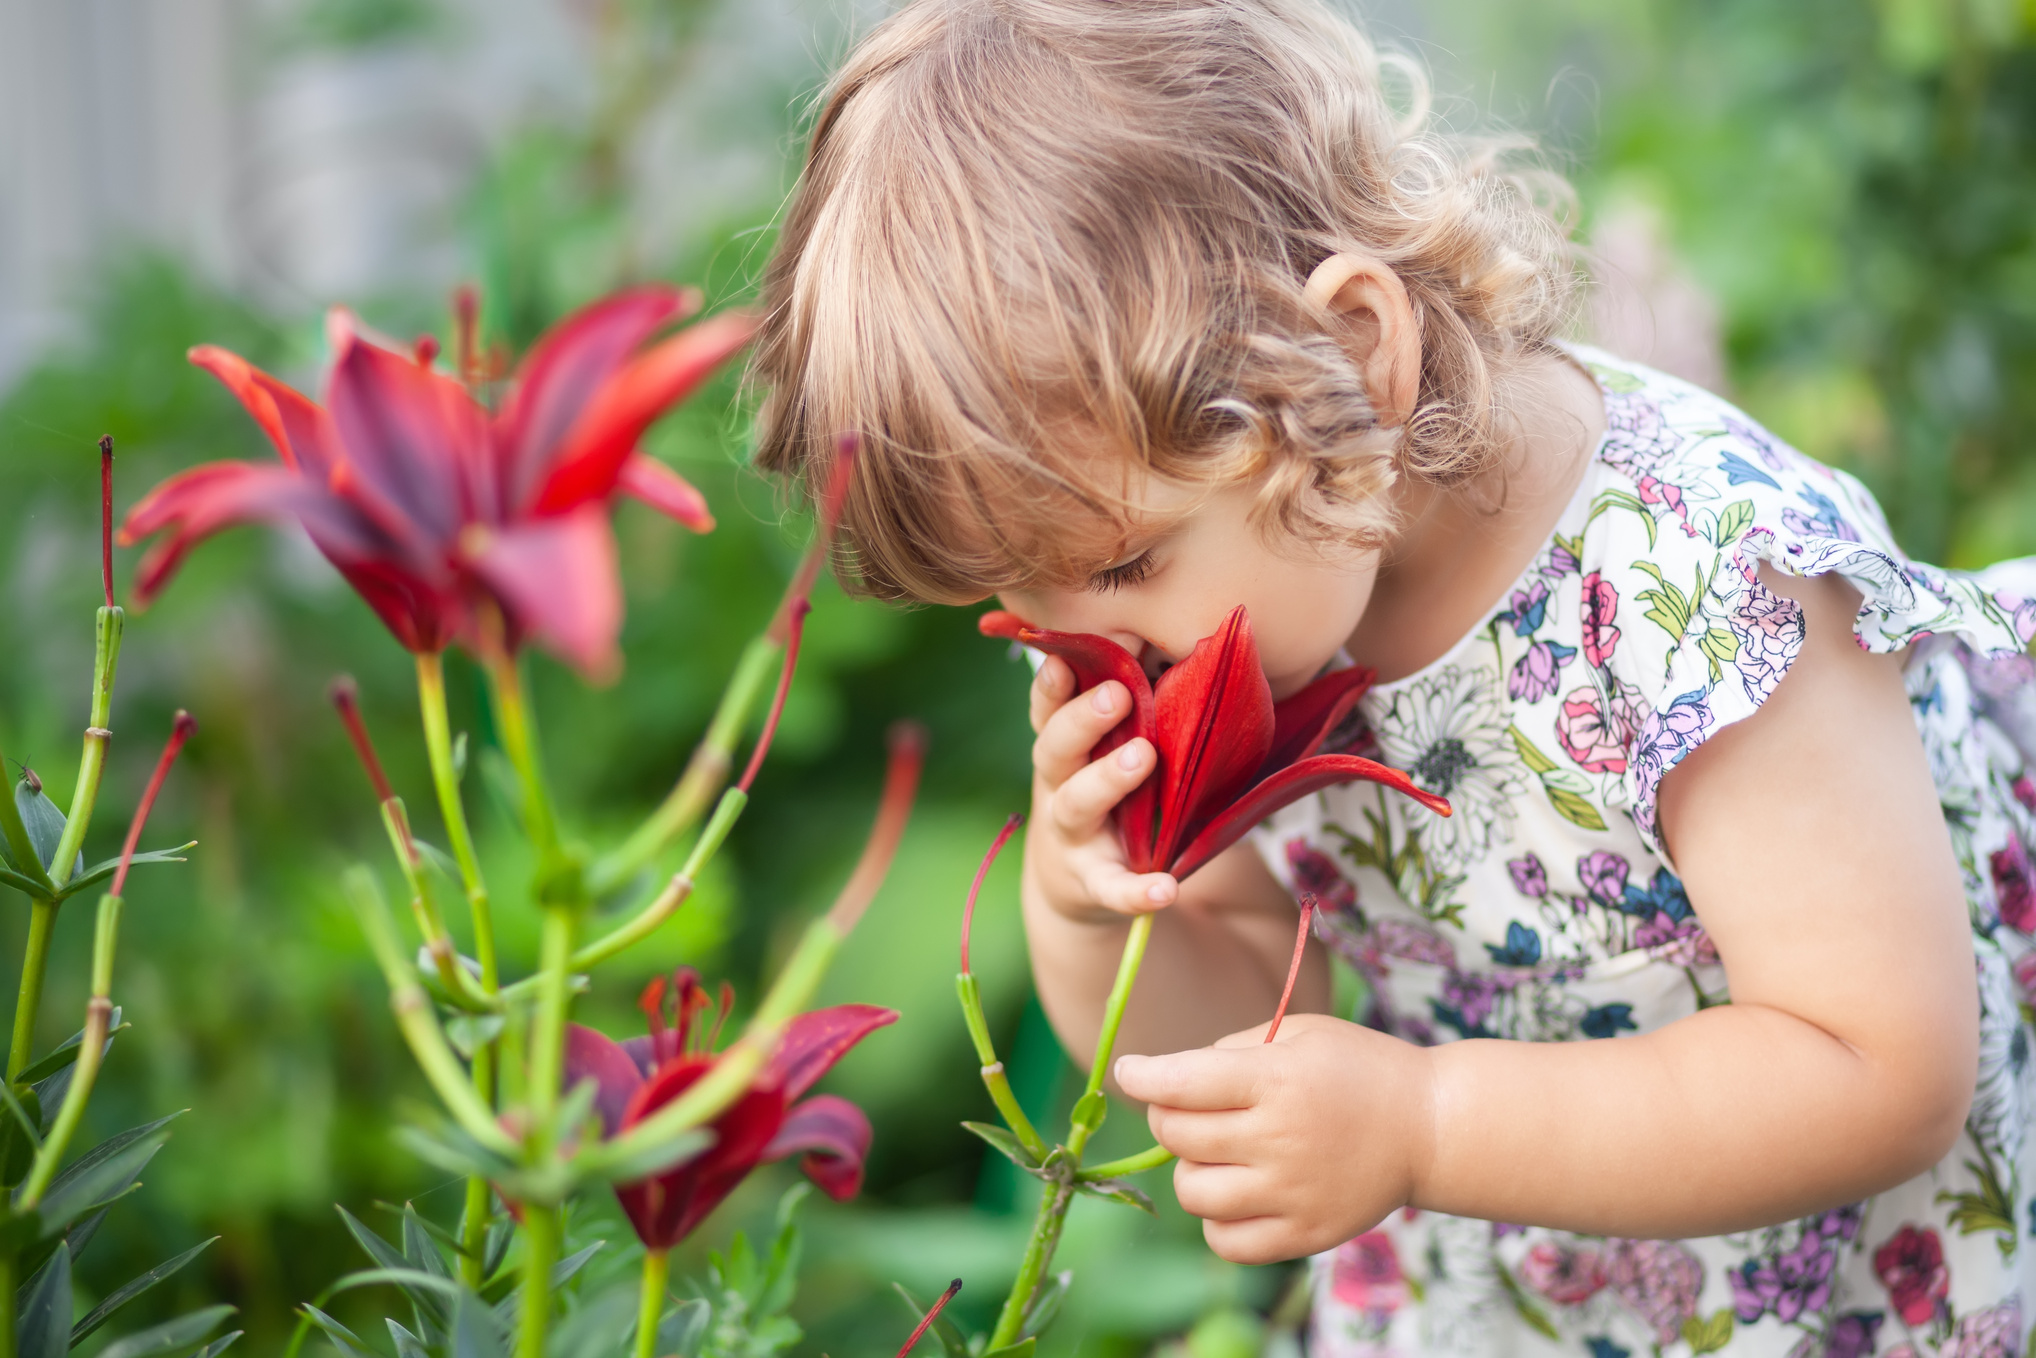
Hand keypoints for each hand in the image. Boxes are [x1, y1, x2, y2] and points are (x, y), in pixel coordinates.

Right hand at [1024, 654, 1177, 920]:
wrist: (1069, 880)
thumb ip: (1120, 710)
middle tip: (1115, 696)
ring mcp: (1073, 836)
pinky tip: (1166, 888)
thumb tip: (1163, 642)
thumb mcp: (1096, 752)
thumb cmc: (1101, 794)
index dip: (1051, 682)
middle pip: (1054, 748)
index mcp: (1063, 748)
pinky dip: (1137, 891)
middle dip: (1081, 720)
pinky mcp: (1094, 884)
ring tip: (1143, 757)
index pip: (1048, 708)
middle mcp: (1057, 786)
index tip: (1063, 656)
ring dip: (1106, 778)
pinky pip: (1113, 888)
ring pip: (1077, 804)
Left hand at [1114, 1013, 1433, 1263]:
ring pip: (1192, 1191)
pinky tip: (1235, 1193)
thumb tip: (1173, 1079)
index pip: (1180, 1083)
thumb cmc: (1359, 1068)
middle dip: (1167, 1116)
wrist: (1430, 1127)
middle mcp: (1280, 1139)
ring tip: (1219, 1152)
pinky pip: (1226, 1243)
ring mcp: (1292, 1193)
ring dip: (1190, 1168)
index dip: (1141, 1076)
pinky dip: (1216, 1220)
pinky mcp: (1305, 1234)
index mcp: (1277, 1080)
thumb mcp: (1300, 1032)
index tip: (1129, 1071)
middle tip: (1189, 1107)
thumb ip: (1233, 1050)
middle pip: (1177, 1135)